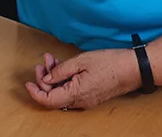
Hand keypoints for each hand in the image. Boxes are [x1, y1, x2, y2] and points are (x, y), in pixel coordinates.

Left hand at [26, 49, 141, 110]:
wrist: (133, 68)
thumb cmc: (110, 63)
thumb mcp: (81, 61)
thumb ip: (61, 71)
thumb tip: (46, 78)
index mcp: (76, 94)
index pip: (48, 100)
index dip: (35, 92)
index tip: (28, 82)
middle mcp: (80, 101)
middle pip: (54, 96)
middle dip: (44, 78)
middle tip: (44, 61)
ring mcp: (86, 100)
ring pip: (62, 93)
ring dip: (54, 77)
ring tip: (53, 60)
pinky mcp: (91, 95)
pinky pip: (71, 91)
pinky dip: (64, 80)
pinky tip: (63, 66)